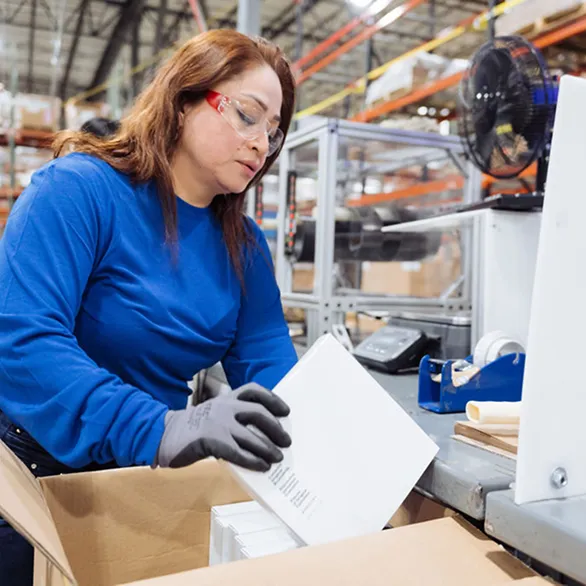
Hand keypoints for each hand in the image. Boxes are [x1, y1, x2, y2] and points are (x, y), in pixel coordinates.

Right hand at [155, 383, 290, 470]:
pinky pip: (238, 452)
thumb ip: (233, 418)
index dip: (272, 399)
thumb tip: (263, 435)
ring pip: (251, 435)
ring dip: (268, 448)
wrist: (162, 434)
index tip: (286, 411)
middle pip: (258, 413)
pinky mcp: (211, 440)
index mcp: (226, 398)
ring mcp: (218, 423)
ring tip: (277, 458)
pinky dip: (253, 460)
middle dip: (275, 428)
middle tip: (286, 441)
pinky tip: (261, 466)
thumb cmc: (192, 428)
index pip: (253, 390)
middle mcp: (224, 406)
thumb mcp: (214, 414)